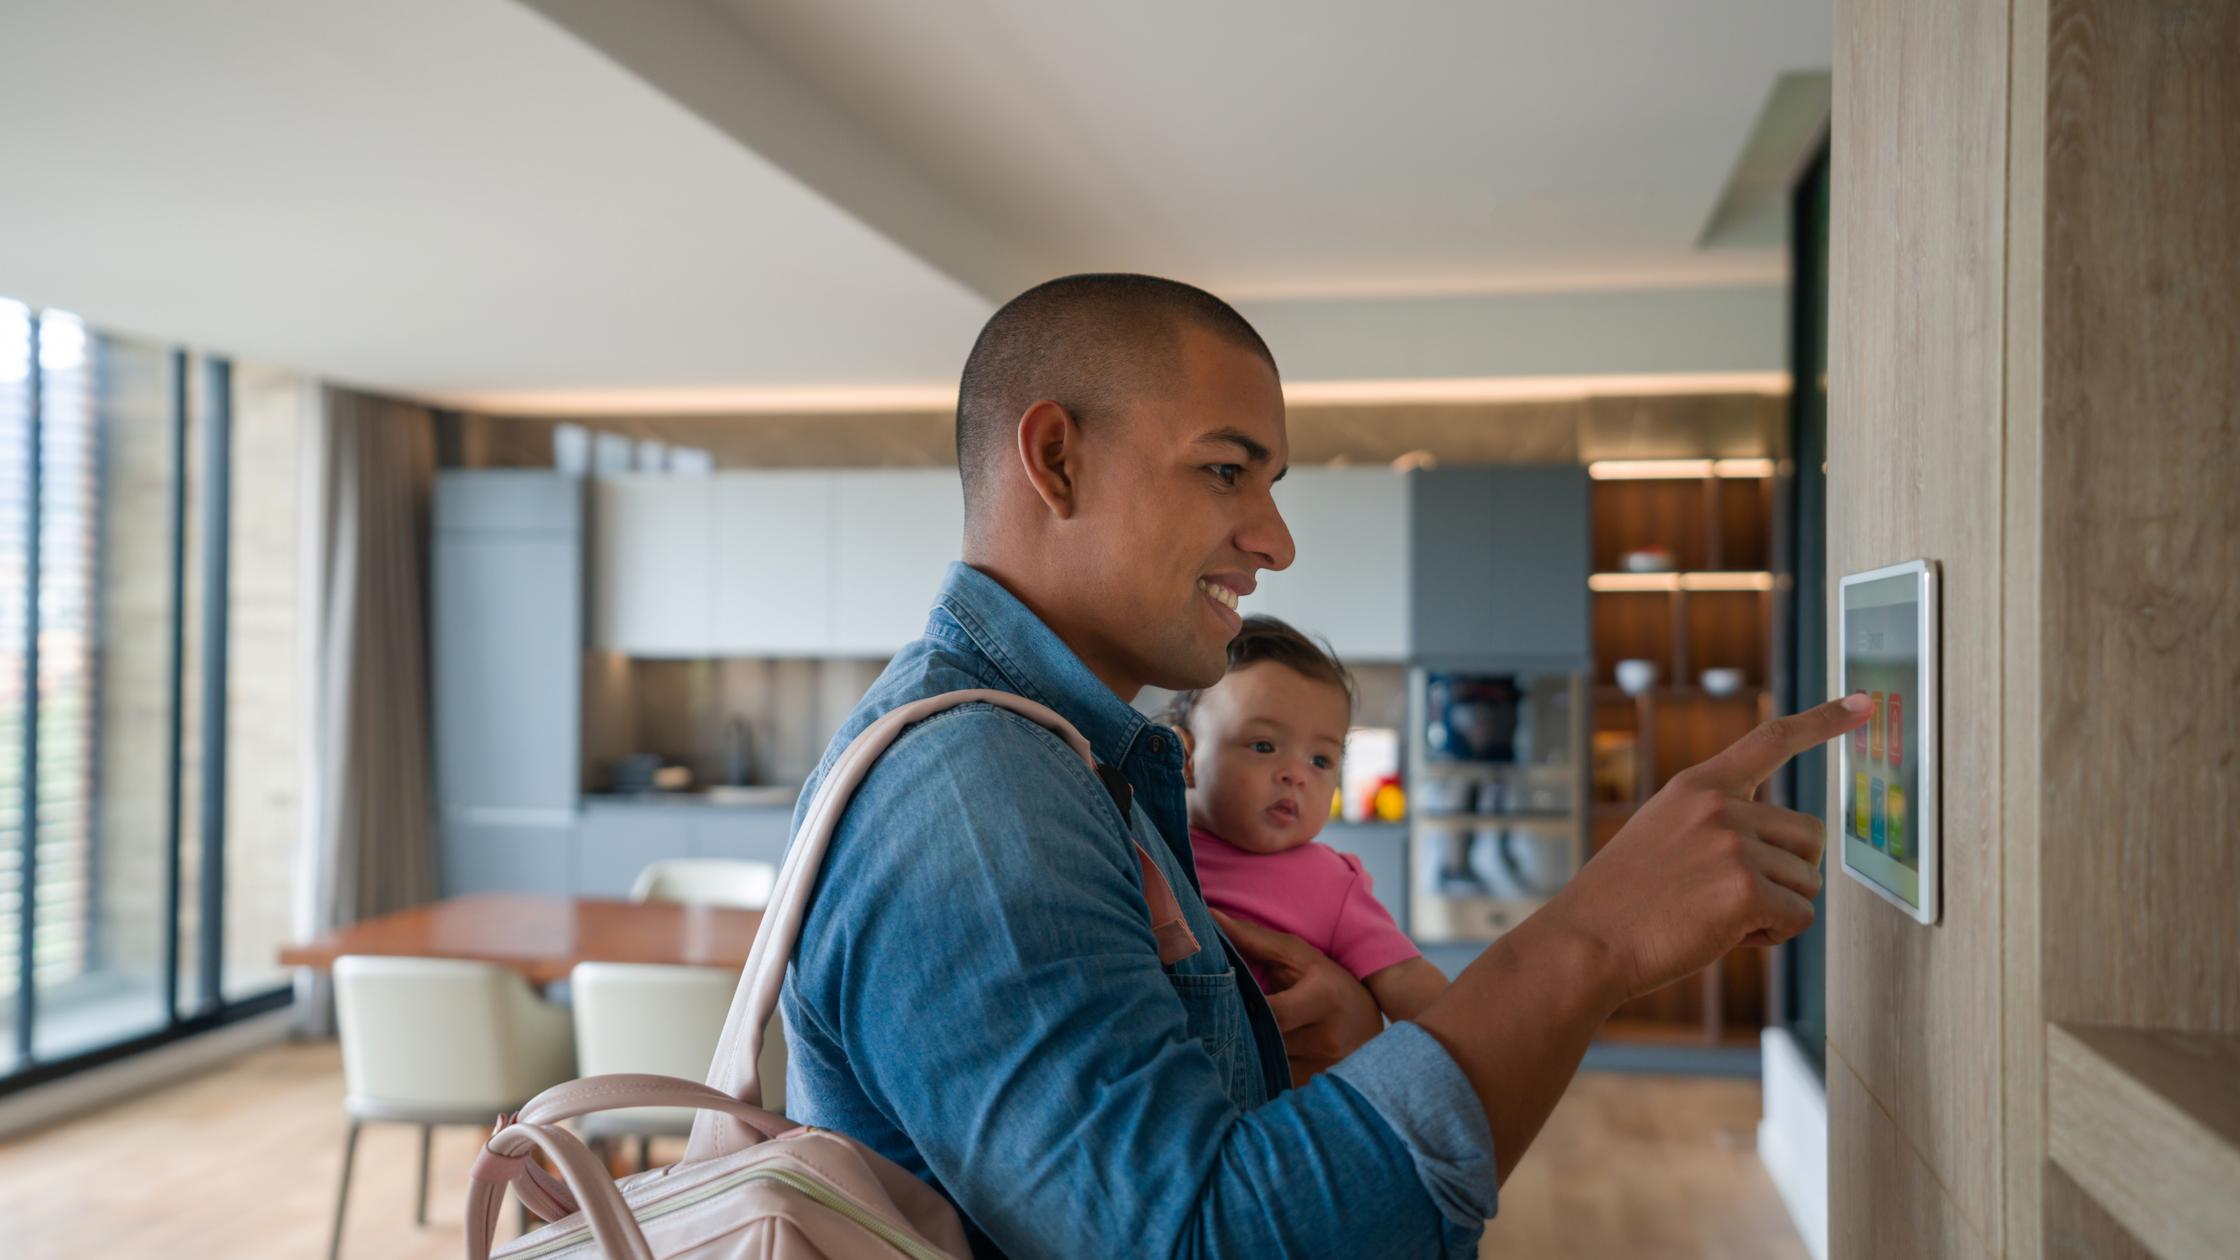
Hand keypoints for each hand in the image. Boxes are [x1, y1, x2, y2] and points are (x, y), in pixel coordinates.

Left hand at [1211, 910, 1382, 1080]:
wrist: (1372, 1033)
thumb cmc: (1330, 986)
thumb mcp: (1300, 958)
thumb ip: (1254, 940)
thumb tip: (1211, 918)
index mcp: (1323, 999)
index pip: (1272, 1013)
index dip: (1241, 1009)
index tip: (1216, 1000)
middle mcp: (1326, 1039)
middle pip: (1264, 1041)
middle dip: (1235, 1032)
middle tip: (1206, 1021)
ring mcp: (1322, 1070)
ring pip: (1264, 1066)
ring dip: (1243, 1053)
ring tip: (1223, 1038)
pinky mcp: (1313, 1089)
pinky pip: (1272, 1084)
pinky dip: (1255, 1072)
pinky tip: (1245, 1061)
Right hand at [1548, 693, 1871, 1002]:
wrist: (1586, 941)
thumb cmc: (1624, 900)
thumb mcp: (1664, 832)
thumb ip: (1718, 822)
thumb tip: (1782, 847)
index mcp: (1699, 786)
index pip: (1771, 739)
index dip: (1823, 721)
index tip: (1864, 702)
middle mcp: (1720, 805)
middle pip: (1811, 835)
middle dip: (1789, 873)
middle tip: (1733, 896)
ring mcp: (1733, 845)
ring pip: (1807, 882)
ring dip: (1776, 909)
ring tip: (1716, 916)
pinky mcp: (1744, 889)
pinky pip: (1800, 917)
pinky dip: (1774, 936)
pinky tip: (1725, 935)